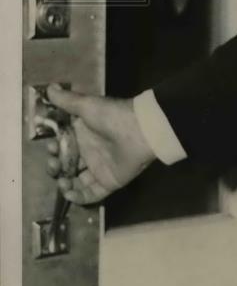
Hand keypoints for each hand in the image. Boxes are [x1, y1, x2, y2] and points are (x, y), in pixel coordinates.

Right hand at [45, 84, 155, 204]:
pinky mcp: (108, 182)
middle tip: (54, 163)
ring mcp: (99, 169)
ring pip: (76, 181)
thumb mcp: (87, 105)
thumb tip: (49, 88)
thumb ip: (67, 100)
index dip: (54, 148)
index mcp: (84, 135)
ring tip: (61, 180)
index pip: (63, 146)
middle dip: (56, 166)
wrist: (139, 130)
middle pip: (67, 165)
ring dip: (65, 184)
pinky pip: (91, 195)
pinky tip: (69, 192)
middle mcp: (90, 153)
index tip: (51, 146)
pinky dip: (78, 197)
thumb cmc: (112, 116)